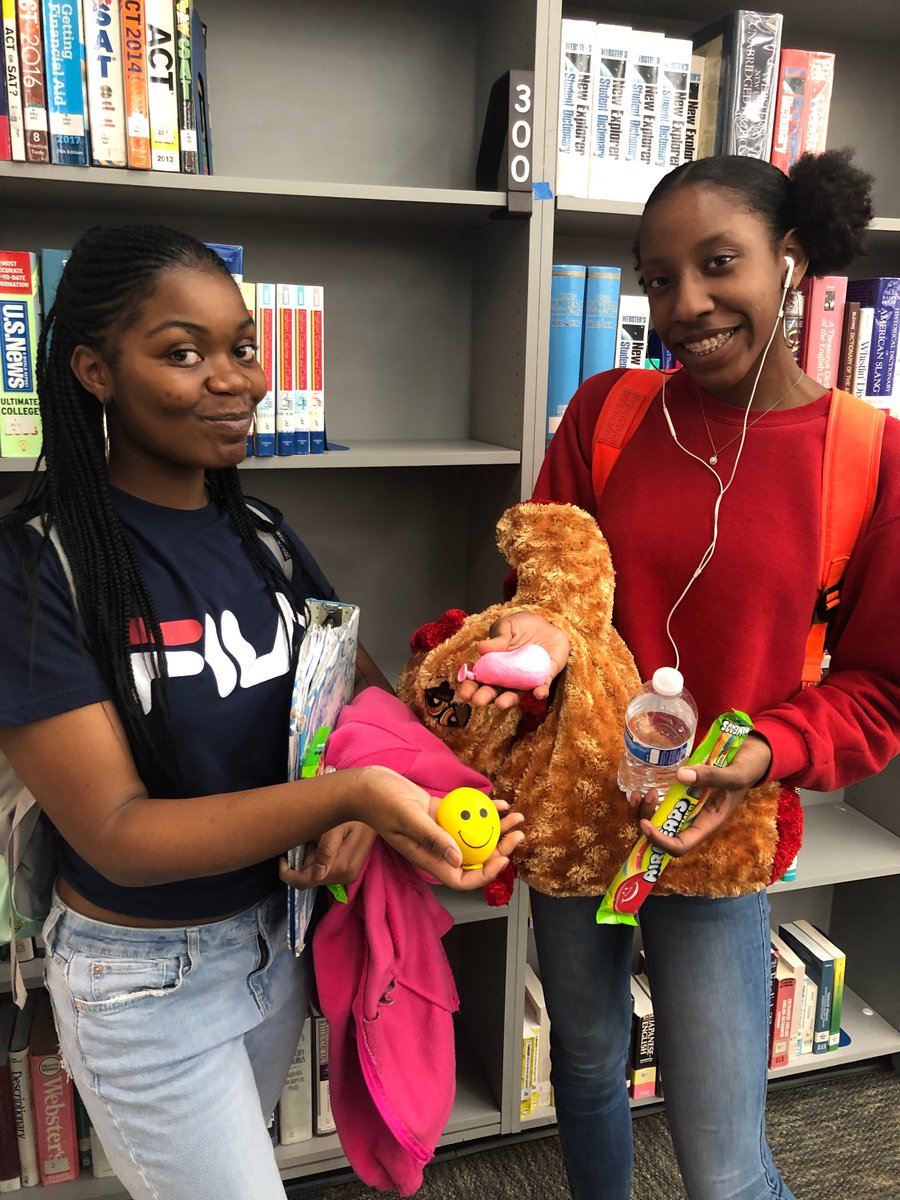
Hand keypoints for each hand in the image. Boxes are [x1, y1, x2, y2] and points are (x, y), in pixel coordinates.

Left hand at [279, 821, 376, 889]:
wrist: (375, 808)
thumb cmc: (353, 813)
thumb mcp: (335, 827)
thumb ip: (326, 850)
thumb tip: (317, 875)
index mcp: (341, 868)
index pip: (304, 882)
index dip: (288, 873)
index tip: (283, 856)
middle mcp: (346, 877)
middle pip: (310, 879)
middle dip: (303, 862)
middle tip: (306, 839)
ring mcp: (349, 875)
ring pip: (317, 874)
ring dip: (311, 858)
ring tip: (317, 837)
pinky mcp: (350, 869)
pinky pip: (326, 869)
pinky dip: (319, 858)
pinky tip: (324, 842)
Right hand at [356, 765, 524, 890]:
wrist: (367, 785)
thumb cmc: (381, 802)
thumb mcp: (408, 818)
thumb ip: (432, 838)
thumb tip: (459, 859)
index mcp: (428, 858)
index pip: (462, 879)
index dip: (485, 875)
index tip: (503, 859)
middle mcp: (436, 849)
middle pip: (474, 858)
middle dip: (500, 849)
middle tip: (518, 833)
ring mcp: (439, 832)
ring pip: (474, 836)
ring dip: (497, 829)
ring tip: (516, 816)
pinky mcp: (439, 815)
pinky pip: (465, 816)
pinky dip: (482, 810)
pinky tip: (498, 802)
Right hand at [455, 612, 569, 709]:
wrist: (548, 624)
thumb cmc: (522, 626)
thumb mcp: (507, 625)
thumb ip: (497, 636)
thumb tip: (481, 648)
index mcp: (493, 664)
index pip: (478, 679)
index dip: (470, 687)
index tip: (464, 694)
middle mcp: (507, 677)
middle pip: (494, 690)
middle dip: (485, 697)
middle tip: (478, 701)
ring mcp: (525, 679)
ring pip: (515, 694)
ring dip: (508, 700)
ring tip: (500, 704)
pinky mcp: (544, 678)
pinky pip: (542, 687)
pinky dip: (540, 691)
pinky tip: (538, 693)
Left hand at [631, 735, 772, 857]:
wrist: (750, 755)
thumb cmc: (747, 770)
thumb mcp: (735, 774)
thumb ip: (712, 776)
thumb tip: (681, 776)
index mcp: (708, 823)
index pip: (681, 845)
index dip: (661, 842)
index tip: (646, 825)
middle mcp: (694, 818)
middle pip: (663, 832)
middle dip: (648, 820)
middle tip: (646, 795)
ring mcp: (686, 805)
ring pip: (657, 818)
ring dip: (645, 809)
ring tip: (643, 791)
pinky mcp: (681, 791)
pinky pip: (658, 801)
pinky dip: (647, 798)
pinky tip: (642, 786)